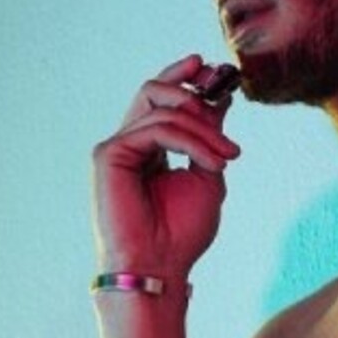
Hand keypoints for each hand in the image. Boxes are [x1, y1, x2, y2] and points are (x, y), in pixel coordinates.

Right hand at [92, 54, 240, 278]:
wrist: (161, 266)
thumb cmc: (182, 233)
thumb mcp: (208, 176)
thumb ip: (209, 137)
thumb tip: (219, 98)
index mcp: (150, 149)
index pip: (163, 101)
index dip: (187, 78)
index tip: (219, 71)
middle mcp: (129, 144)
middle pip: (155, 91)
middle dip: (192, 86)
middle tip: (223, 93)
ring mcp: (116, 147)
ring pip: (162, 109)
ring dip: (204, 129)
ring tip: (228, 155)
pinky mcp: (109, 154)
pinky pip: (156, 129)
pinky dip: (191, 141)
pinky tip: (212, 163)